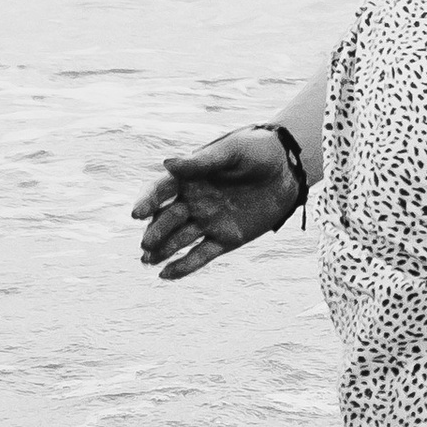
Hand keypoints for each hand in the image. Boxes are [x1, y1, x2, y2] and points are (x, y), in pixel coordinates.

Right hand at [131, 129, 297, 278]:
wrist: (288, 170)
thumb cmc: (257, 151)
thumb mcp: (232, 152)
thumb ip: (202, 162)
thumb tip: (167, 163)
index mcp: (189, 178)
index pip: (161, 191)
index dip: (148, 201)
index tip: (138, 213)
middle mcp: (193, 202)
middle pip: (167, 219)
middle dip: (155, 231)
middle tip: (146, 244)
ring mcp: (208, 222)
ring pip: (179, 240)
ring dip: (163, 251)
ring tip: (148, 261)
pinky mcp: (226, 239)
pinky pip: (200, 255)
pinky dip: (183, 266)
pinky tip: (166, 275)